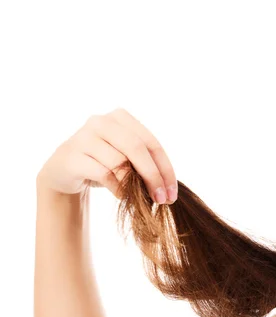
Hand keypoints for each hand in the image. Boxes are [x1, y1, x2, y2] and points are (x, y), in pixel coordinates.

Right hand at [36, 108, 176, 203]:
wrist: (62, 174)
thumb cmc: (101, 165)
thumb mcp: (126, 160)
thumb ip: (146, 164)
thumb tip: (168, 187)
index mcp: (121, 117)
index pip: (151, 142)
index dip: (165, 169)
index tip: (172, 193)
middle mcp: (101, 121)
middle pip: (137, 148)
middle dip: (153, 176)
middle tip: (162, 199)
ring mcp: (83, 136)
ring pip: (119, 161)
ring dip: (134, 185)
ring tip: (141, 199)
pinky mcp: (71, 155)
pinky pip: (103, 173)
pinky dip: (118, 188)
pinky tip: (124, 198)